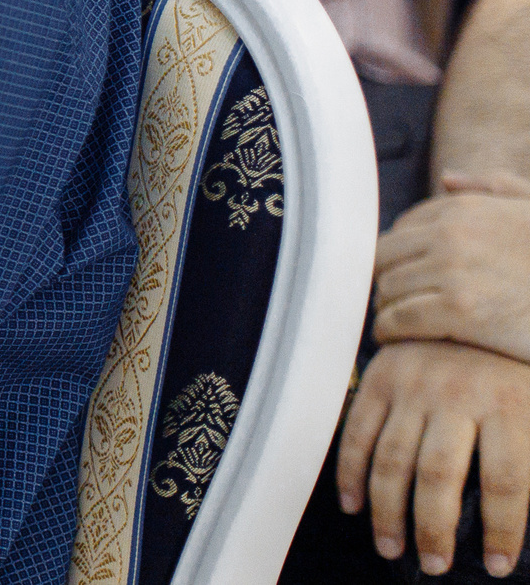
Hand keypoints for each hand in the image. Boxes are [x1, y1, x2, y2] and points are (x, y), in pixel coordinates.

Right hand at [341, 339, 529, 575]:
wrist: (477, 304)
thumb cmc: (516, 370)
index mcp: (511, 404)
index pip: (505, 483)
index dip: (501, 531)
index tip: (497, 565)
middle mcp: (459, 393)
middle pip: (439, 476)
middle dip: (433, 529)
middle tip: (435, 564)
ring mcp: (413, 384)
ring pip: (393, 459)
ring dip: (388, 511)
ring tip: (392, 547)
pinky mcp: (380, 377)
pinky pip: (357, 432)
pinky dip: (351, 472)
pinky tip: (354, 505)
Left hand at [378, 177, 529, 365]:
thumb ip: (494, 189)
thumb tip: (447, 179)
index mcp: (464, 210)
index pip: (400, 230)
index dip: (394, 257)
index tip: (397, 276)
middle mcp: (451, 234)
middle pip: (384, 258)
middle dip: (384, 280)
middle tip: (390, 301)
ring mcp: (453, 272)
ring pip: (388, 289)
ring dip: (385, 307)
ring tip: (392, 322)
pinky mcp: (459, 311)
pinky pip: (400, 319)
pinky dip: (390, 330)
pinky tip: (394, 339)